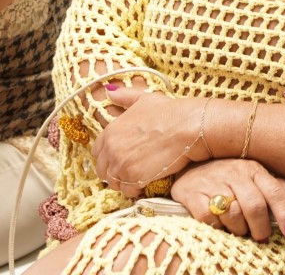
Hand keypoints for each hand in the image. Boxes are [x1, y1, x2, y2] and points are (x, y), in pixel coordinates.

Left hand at [93, 87, 210, 197]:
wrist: (187, 128)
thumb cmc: (169, 111)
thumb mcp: (143, 98)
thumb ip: (124, 96)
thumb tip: (109, 92)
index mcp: (110, 131)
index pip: (97, 153)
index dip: (108, 157)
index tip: (120, 159)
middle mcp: (111, 149)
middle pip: (103, 171)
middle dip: (114, 172)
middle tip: (130, 172)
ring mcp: (121, 165)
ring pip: (114, 183)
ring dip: (124, 183)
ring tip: (138, 179)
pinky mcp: (134, 178)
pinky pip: (128, 192)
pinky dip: (135, 191)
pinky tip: (145, 184)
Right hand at [170, 160, 284, 242]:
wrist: (188, 167)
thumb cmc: (228, 175)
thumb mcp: (254, 176)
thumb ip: (277, 187)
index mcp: (253, 169)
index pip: (275, 192)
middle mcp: (234, 173)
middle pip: (255, 206)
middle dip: (261, 228)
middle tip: (261, 237)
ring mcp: (213, 183)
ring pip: (233, 214)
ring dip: (239, 229)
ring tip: (239, 229)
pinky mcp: (193, 196)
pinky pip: (210, 219)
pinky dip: (218, 227)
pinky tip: (220, 225)